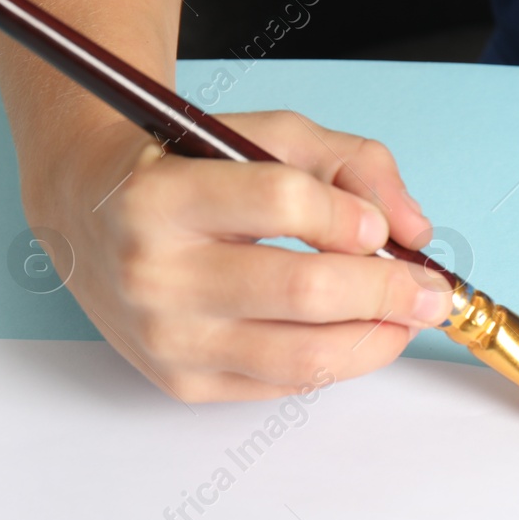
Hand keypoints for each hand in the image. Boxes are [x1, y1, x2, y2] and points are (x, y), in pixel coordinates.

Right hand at [22, 110, 447, 400]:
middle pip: (305, 289)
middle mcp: (152, 271)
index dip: (348, 216)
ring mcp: (165, 337)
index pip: (281, 201)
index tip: (380, 228)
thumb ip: (349, 164)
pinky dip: (338, 361)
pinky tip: (360, 334)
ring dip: (377, 338)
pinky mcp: (181, 383)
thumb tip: (412, 229)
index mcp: (159, 194)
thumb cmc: (184, 168)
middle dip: (388, 291)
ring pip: (304, 353)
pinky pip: (285, 384)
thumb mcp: (261, 135)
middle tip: (432, 290)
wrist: (86, 213)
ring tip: (409, 317)